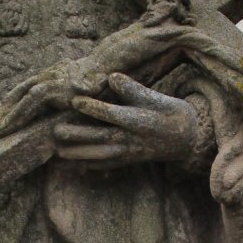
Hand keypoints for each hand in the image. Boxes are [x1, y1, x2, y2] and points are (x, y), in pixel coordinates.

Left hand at [51, 73, 197, 167]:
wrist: (186, 139)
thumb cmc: (170, 113)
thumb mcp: (156, 97)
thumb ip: (133, 89)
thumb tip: (112, 76)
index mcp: (137, 120)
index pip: (111, 114)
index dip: (93, 108)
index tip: (74, 101)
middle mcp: (131, 138)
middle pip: (100, 137)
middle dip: (77, 135)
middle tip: (56, 131)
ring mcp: (129, 152)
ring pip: (100, 155)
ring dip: (79, 154)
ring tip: (58, 153)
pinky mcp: (129, 160)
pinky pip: (107, 165)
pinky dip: (91, 166)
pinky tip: (75, 166)